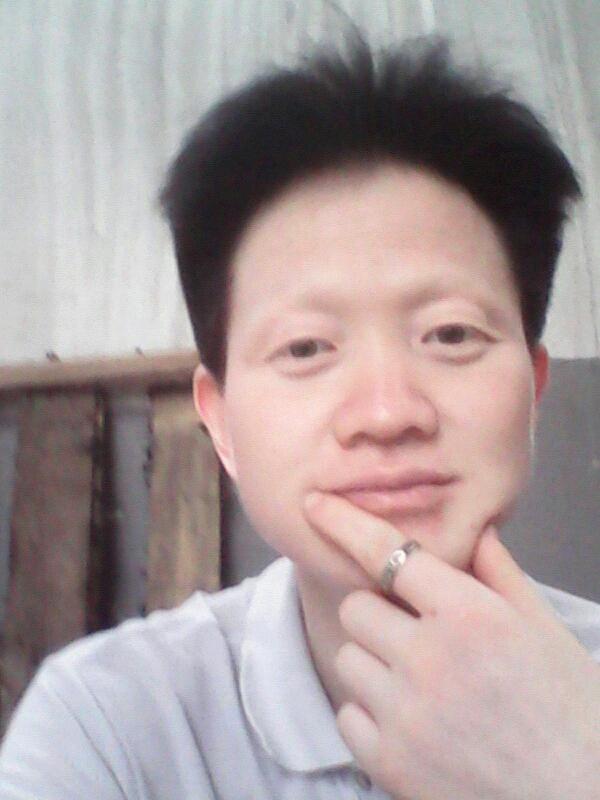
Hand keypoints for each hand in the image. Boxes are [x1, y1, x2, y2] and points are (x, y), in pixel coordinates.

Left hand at [304, 491, 599, 799]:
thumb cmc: (573, 712)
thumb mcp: (546, 629)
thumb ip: (500, 574)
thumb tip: (477, 528)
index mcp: (470, 616)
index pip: (387, 553)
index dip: (345, 522)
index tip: (316, 505)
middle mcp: (430, 660)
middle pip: (356, 607)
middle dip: (379, 611)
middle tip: (415, 632)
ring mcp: (405, 715)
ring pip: (349, 659)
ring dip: (375, 662)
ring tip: (421, 682)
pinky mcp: (390, 764)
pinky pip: (348, 714)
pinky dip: (370, 714)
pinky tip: (411, 720)